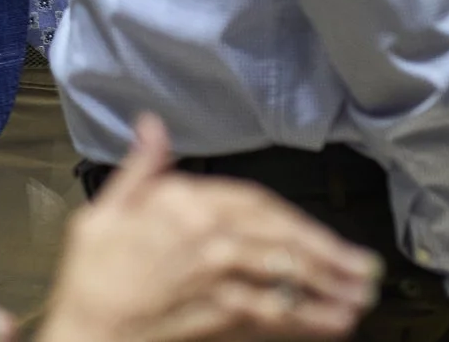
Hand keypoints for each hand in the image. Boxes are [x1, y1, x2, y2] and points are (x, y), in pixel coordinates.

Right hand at [37, 116, 379, 341]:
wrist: (85, 329)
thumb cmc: (93, 276)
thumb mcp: (106, 210)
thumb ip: (141, 169)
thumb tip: (151, 127)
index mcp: (183, 203)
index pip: (255, 202)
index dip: (295, 219)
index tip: (323, 234)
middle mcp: (207, 234)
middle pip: (282, 238)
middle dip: (328, 253)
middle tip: (363, 268)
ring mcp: (217, 275)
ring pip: (285, 273)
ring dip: (329, 285)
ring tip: (360, 296)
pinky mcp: (220, 313)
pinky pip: (273, 312)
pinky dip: (308, 317)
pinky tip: (333, 322)